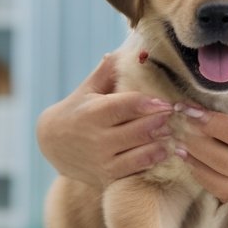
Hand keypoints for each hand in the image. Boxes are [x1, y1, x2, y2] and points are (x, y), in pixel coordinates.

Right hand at [35, 54, 176, 188]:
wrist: (51, 144)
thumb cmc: (77, 109)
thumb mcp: (88, 88)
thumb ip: (109, 70)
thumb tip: (131, 49)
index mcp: (93, 112)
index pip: (127, 105)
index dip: (151, 104)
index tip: (168, 102)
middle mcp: (97, 138)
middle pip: (140, 130)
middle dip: (161, 122)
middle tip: (176, 117)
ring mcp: (102, 161)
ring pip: (141, 154)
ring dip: (162, 143)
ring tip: (172, 134)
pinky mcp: (107, 178)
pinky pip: (136, 171)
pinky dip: (153, 161)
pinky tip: (164, 151)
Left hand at [175, 101, 227, 208]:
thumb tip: (223, 105)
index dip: (213, 123)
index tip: (189, 110)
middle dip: (198, 143)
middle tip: (176, 126)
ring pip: (224, 183)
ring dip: (196, 164)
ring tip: (178, 146)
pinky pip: (226, 194)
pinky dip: (205, 180)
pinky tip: (192, 163)